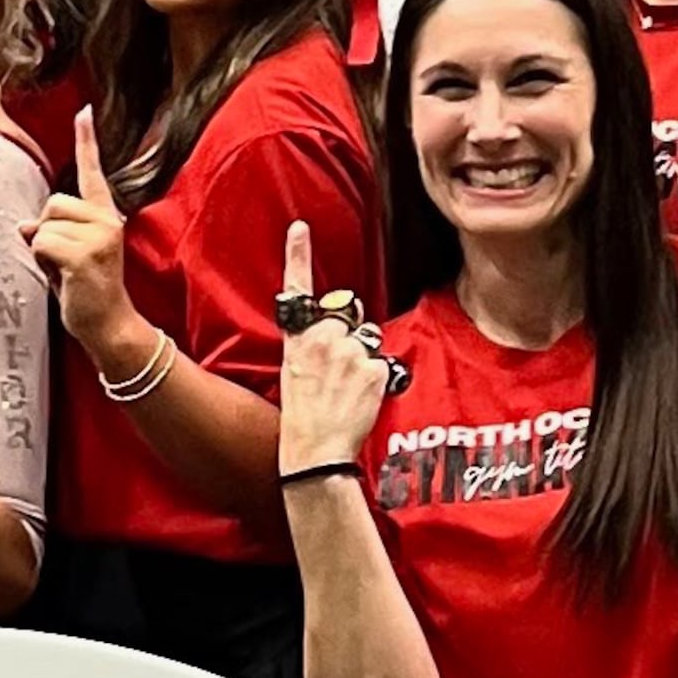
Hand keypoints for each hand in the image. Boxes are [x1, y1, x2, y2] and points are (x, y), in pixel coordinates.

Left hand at [26, 108, 138, 347]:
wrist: (109, 326)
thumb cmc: (87, 292)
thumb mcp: (66, 256)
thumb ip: (50, 234)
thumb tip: (25, 227)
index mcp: (105, 216)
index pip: (92, 173)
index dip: (86, 141)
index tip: (83, 113)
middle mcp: (106, 220)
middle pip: (52, 203)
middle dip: (46, 231)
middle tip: (62, 262)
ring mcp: (99, 235)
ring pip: (43, 225)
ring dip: (43, 250)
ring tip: (64, 272)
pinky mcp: (86, 254)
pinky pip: (42, 244)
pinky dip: (43, 262)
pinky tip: (63, 278)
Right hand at [274, 220, 391, 477]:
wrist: (314, 449)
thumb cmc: (303, 415)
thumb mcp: (295, 372)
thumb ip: (313, 346)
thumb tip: (340, 333)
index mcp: (297, 338)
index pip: (298, 289)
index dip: (299, 254)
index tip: (300, 228)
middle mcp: (320, 338)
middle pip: (348, 322)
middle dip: (349, 343)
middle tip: (336, 378)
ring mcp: (347, 352)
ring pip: (367, 344)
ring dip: (363, 364)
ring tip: (347, 392)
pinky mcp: (371, 367)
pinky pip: (382, 365)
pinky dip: (378, 382)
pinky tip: (360, 399)